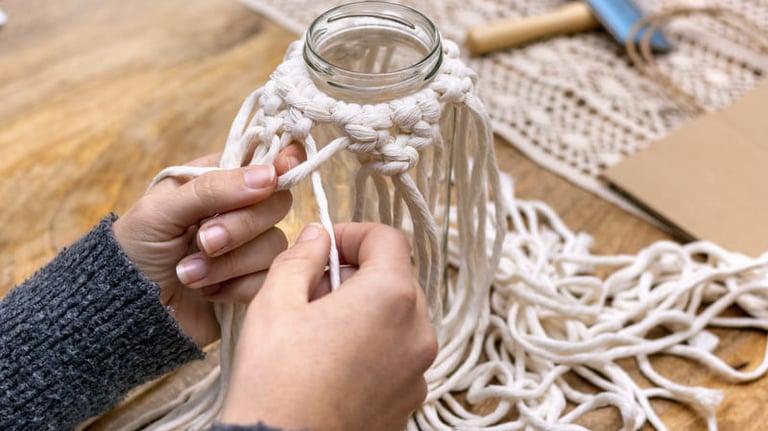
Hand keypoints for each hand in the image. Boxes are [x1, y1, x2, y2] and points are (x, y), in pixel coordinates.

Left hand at [112, 147, 303, 346]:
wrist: (126, 312)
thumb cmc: (133, 251)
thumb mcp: (161, 211)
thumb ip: (213, 189)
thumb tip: (269, 175)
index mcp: (217, 181)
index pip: (263, 162)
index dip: (282, 163)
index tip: (279, 172)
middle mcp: (239, 211)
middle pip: (277, 204)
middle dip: (240, 227)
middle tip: (203, 242)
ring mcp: (249, 249)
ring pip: (274, 244)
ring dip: (228, 263)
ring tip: (188, 275)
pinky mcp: (252, 284)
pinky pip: (269, 279)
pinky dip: (235, 288)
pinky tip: (207, 292)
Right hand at [221, 223, 437, 430]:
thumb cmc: (276, 380)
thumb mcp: (275, 302)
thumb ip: (301, 257)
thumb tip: (318, 236)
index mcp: (391, 297)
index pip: (388, 239)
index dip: (353, 234)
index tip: (325, 247)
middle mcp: (418, 333)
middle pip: (396, 280)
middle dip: (356, 275)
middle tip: (312, 291)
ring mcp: (418, 372)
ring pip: (397, 320)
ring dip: (364, 312)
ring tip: (319, 331)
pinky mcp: (408, 402)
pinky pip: (396, 357)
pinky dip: (372, 347)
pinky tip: (332, 365)